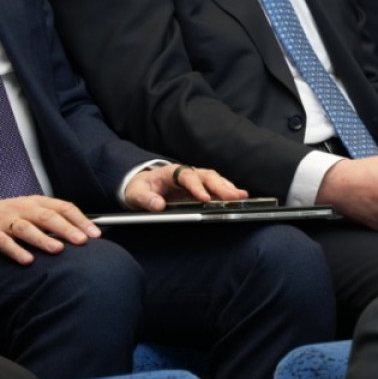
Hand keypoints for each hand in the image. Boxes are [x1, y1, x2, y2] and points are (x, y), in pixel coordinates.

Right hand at [0, 196, 97, 264]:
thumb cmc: (12, 217)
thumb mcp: (33, 212)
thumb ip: (54, 221)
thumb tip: (85, 235)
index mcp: (37, 202)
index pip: (63, 208)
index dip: (81, 220)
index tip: (95, 234)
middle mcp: (22, 208)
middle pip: (47, 216)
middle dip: (66, 228)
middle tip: (81, 240)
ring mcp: (6, 220)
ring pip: (25, 228)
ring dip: (42, 239)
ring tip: (57, 249)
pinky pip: (4, 242)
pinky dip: (16, 250)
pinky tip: (28, 260)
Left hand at [123, 164, 245, 210]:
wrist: (143, 186)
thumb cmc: (140, 189)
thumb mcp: (135, 194)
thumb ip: (145, 199)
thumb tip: (159, 206)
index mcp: (171, 172)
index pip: (187, 176)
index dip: (196, 186)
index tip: (204, 198)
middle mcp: (187, 173)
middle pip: (207, 176)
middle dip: (221, 186)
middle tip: (234, 196)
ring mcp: (196, 180)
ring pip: (215, 180)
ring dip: (228, 188)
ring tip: (241, 197)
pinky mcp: (201, 188)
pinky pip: (216, 188)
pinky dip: (227, 192)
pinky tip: (237, 199)